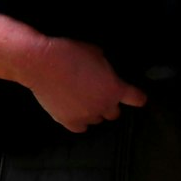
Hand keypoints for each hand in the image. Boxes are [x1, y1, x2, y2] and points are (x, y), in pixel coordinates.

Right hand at [17, 37, 147, 131]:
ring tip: (83, 100)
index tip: (138, 98)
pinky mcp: (68, 121)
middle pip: (114, 113)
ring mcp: (86, 116)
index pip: (136, 99)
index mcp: (114, 89)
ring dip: (94, 112)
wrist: (42, 63)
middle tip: (99, 94)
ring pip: (97, 120)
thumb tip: (104, 69)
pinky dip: (79, 121)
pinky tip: (74, 111)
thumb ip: (105, 66)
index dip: (138, 98)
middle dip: (109, 104)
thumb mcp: (96, 52)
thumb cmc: (69, 53)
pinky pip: (81, 127)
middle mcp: (104, 106)